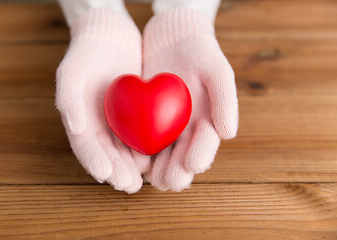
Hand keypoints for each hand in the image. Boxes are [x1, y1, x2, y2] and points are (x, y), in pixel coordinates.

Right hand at [56, 9, 149, 192]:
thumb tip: (76, 128)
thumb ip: (69, 99)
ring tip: (142, 178)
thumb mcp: (72, 71)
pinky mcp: (137, 114)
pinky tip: (155, 156)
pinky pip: (141, 134)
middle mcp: (99, 125)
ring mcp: (118, 121)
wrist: (111, 36)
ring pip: (124, 150)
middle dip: (117, 172)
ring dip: (131, 166)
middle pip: (107, 154)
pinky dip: (146, 148)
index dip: (94, 161)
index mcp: (80, 120)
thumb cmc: (87, 53)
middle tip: (128, 185)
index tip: (105, 174)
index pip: (85, 146)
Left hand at [143, 9, 237, 190]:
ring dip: (157, 169)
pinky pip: (142, 140)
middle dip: (176, 172)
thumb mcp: (217, 70)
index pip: (205, 146)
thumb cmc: (200, 52)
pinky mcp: (145, 120)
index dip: (200, 157)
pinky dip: (139, 151)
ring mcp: (165, 127)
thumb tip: (230, 134)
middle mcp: (186, 130)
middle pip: (182, 158)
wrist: (173, 38)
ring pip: (162, 156)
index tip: (192, 165)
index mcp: (207, 122)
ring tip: (151, 177)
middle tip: (168, 181)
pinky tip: (134, 159)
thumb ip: (226, 100)